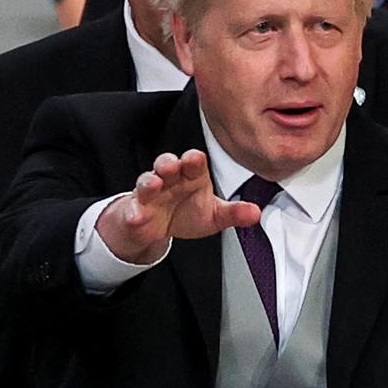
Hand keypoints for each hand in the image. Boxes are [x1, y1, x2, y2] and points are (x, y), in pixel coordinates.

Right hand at [96, 150, 259, 263]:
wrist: (158, 228)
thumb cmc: (187, 212)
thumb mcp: (214, 215)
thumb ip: (234, 213)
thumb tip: (256, 213)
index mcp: (192, 176)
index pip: (193, 162)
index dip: (193, 159)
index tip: (195, 159)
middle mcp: (170, 180)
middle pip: (167, 164)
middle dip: (169, 163)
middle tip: (174, 165)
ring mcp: (150, 194)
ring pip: (146, 181)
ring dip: (149, 181)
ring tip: (153, 183)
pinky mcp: (135, 210)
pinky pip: (131, 209)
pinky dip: (133, 212)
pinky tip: (137, 215)